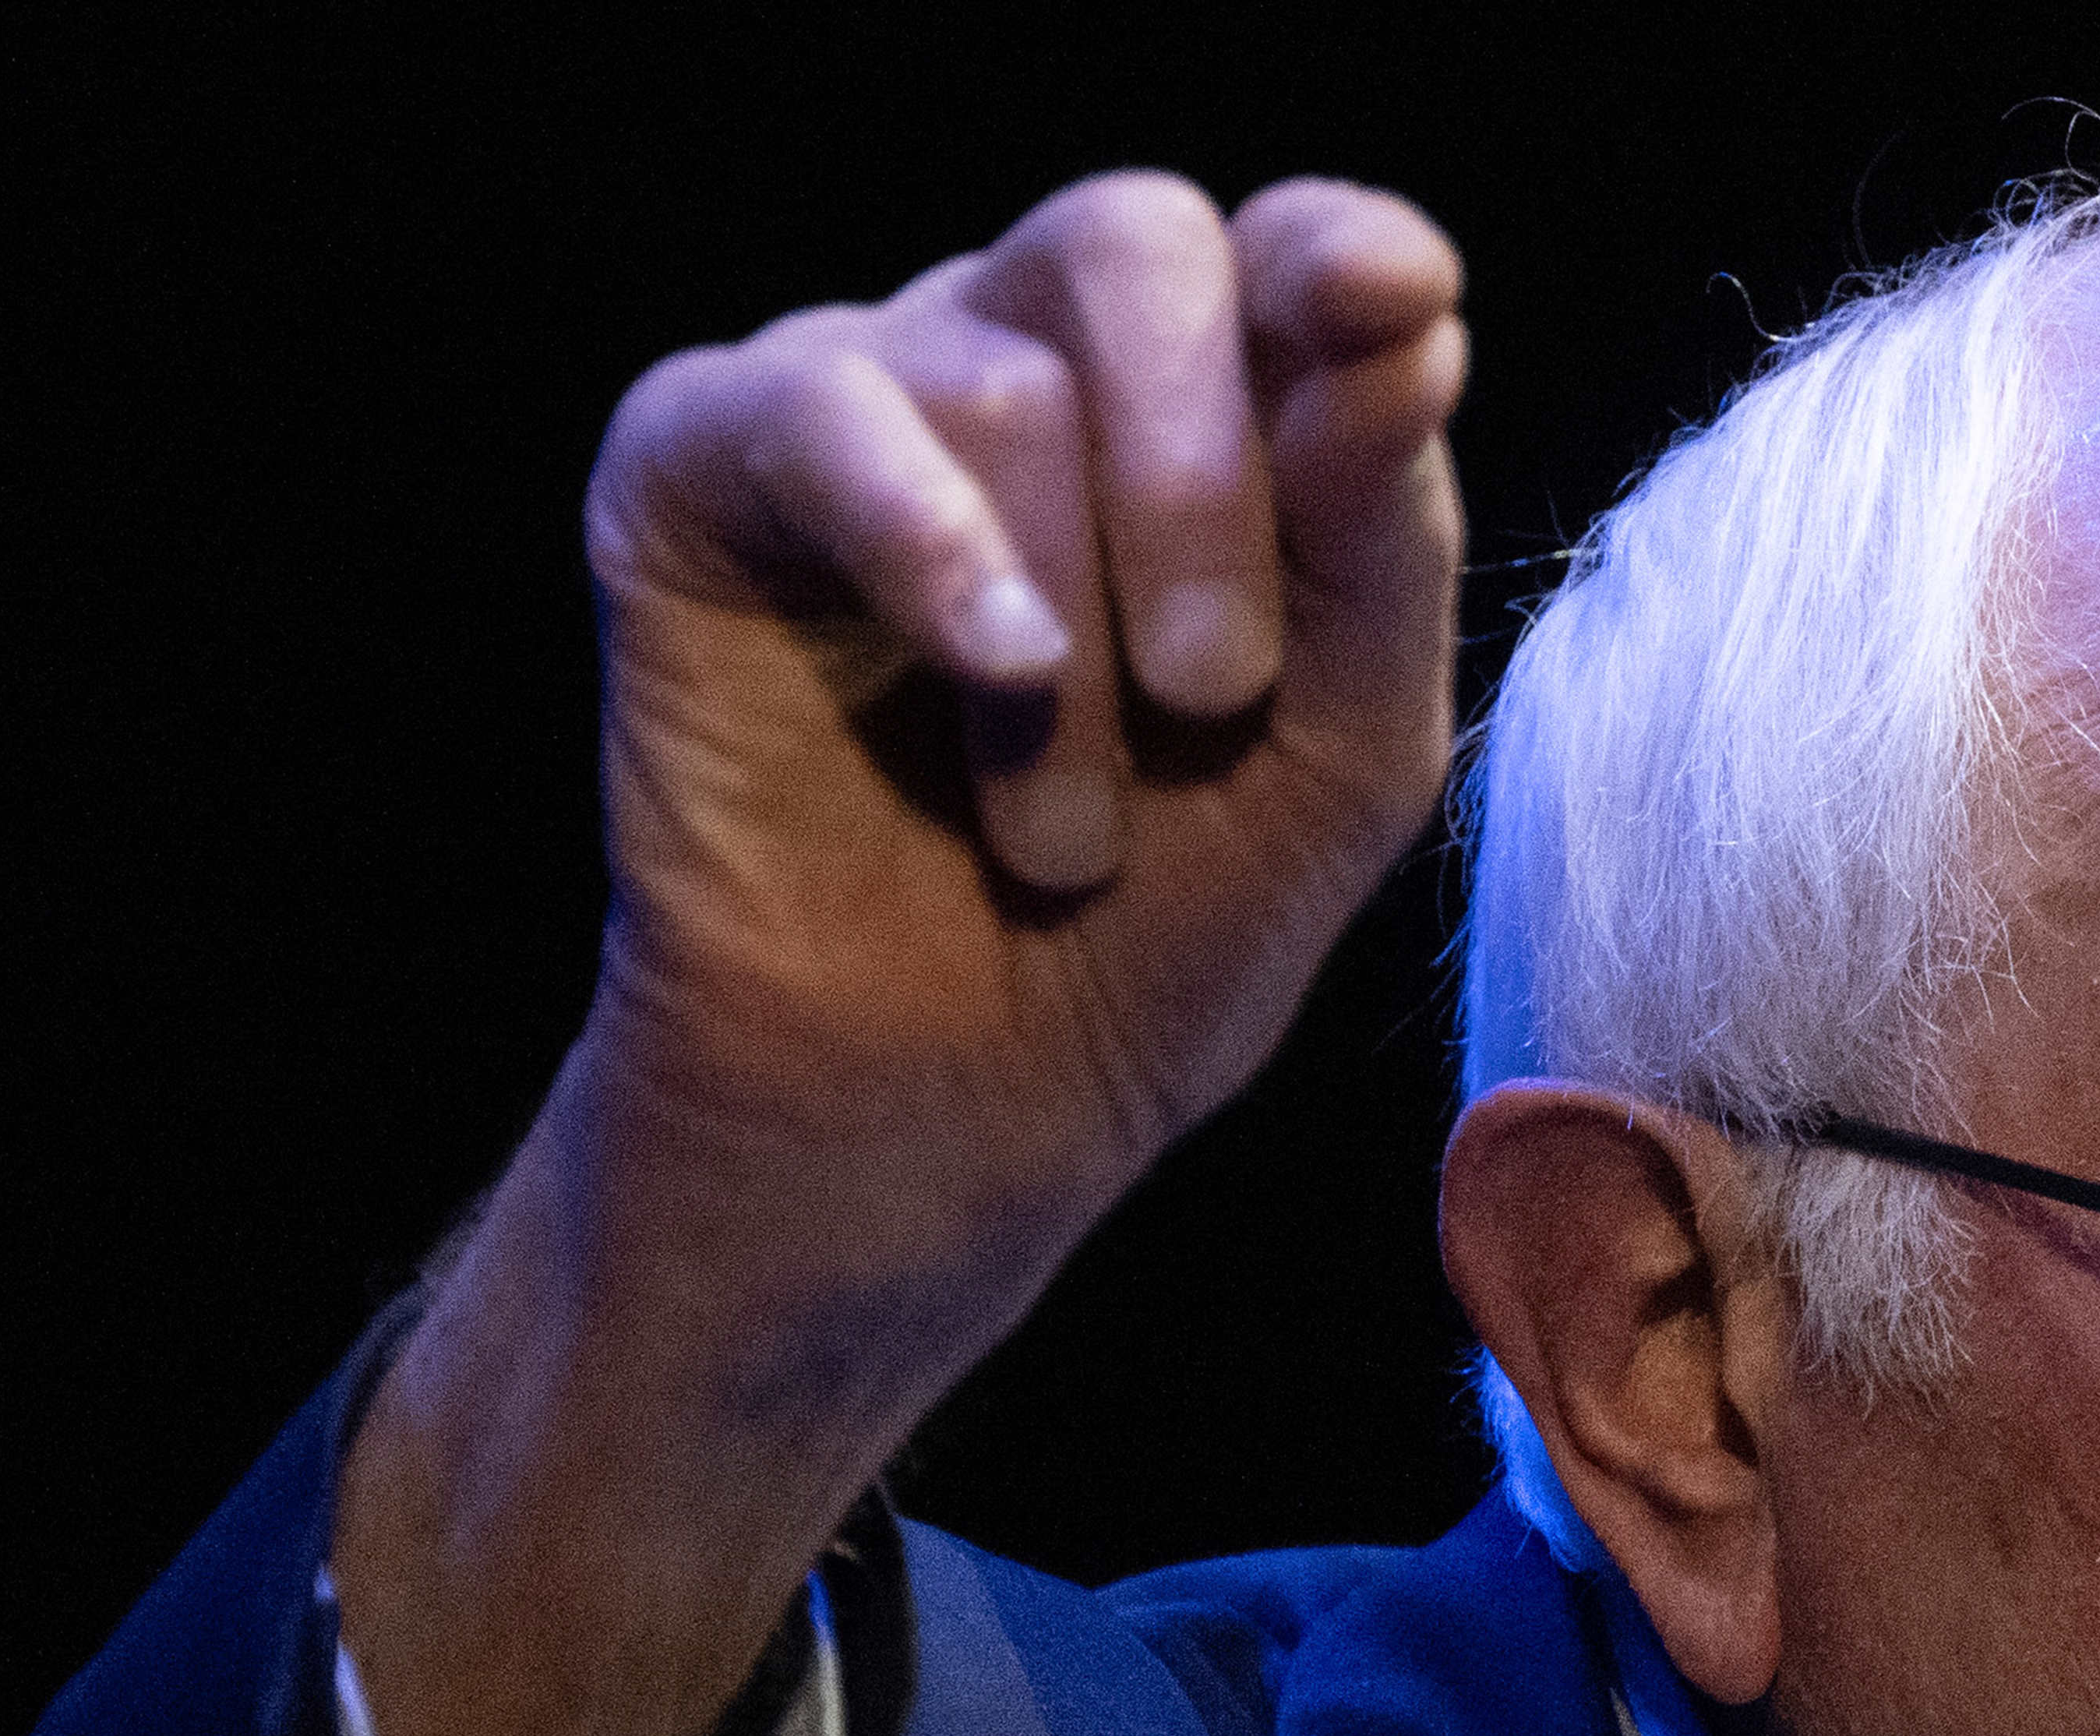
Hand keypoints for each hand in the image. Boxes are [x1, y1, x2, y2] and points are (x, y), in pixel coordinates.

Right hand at [577, 167, 1466, 1306]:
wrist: (948, 1124)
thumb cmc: (1159, 935)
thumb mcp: (1335, 754)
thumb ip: (1379, 541)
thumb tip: (1408, 319)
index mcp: (1201, 414)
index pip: (1284, 256)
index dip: (1341, 256)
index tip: (1398, 301)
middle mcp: (1024, 363)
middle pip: (1135, 247)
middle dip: (1204, 476)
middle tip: (1213, 687)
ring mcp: (853, 402)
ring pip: (1001, 380)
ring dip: (1069, 653)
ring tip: (1064, 836)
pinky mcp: (691, 471)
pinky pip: (813, 411)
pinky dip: (925, 542)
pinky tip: (992, 666)